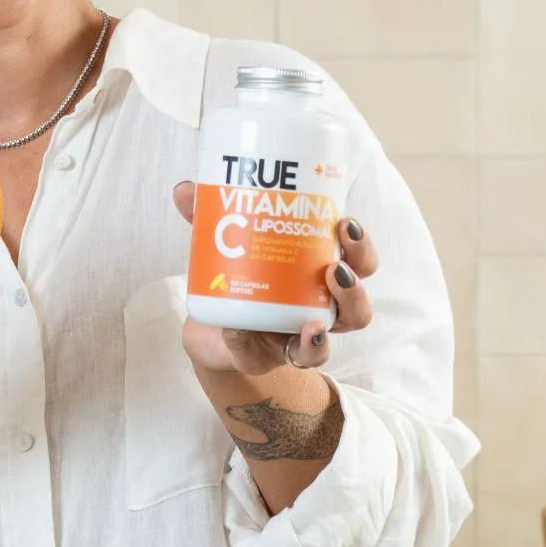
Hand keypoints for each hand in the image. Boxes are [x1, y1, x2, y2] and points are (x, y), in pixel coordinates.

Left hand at [172, 181, 379, 376]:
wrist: (206, 328)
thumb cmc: (229, 278)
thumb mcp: (218, 244)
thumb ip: (204, 216)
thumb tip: (185, 188)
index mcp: (314, 274)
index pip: (356, 260)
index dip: (361, 245)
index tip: (346, 223)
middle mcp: (315, 309)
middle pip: (357, 303)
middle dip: (356, 284)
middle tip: (337, 266)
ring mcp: (294, 338)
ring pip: (330, 339)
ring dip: (331, 322)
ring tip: (319, 312)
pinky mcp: (263, 358)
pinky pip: (277, 358)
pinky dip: (261, 344)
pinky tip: (256, 332)